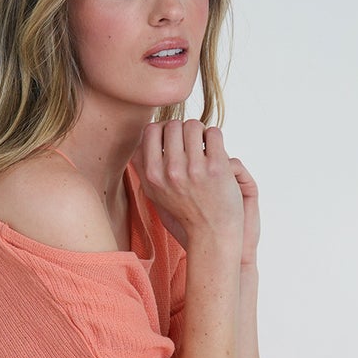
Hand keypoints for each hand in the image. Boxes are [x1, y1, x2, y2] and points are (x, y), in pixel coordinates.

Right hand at [131, 120, 245, 253]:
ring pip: (193, 125)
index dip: (163, 130)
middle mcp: (170, 171)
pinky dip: (215, 138)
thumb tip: (141, 139)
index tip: (173, 140)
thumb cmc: (184, 212)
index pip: (151, 130)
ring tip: (204, 145)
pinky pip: (213, 133)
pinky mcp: (216, 167)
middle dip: (183, 129)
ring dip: (200, 132)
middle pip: (173, 124)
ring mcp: (194, 168)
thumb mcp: (155, 194)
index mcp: (152, 175)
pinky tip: (215, 152)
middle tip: (192, 143)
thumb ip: (143, 167)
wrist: (211, 233)